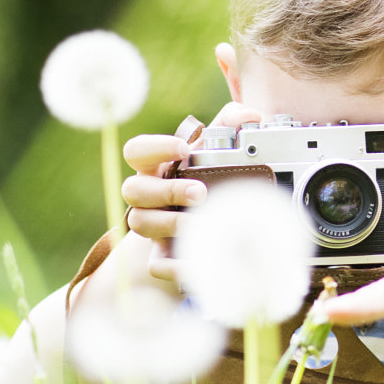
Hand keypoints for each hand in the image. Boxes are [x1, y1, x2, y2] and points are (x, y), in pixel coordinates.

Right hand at [120, 114, 243, 283]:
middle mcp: (147, 194)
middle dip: (167, 189)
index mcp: (156, 165)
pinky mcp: (162, 256)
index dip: (153, 148)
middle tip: (200, 192)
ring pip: (139, 223)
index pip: (136, 150)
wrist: (204, 221)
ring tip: (201, 224)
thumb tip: (249, 117)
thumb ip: (231, 125)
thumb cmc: (205, 177)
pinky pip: (155, 265)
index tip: (182, 148)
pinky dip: (174, 266)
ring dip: (169, 223)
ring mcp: (152, 225)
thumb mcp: (215, 149)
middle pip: (133, 189)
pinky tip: (197, 262)